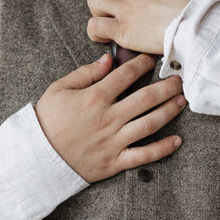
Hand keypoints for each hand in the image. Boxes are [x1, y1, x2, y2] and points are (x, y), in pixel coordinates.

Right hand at [34, 53, 186, 182]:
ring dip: (169, 111)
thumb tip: (108, 60)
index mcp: (94, 98)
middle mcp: (108, 118)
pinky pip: (143, 156)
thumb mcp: (59, 89)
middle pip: (145, 98)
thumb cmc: (47, 121)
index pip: (125, 75)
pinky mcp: (115, 162)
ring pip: (149, 124)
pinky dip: (162, 149)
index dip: (142, 64)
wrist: (37, 158)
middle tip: (180, 78)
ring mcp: (113, 141)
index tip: (153, 58)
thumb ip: (85, 73)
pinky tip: (178, 141)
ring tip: (182, 101)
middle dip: (166, 86)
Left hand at [86, 0, 205, 53]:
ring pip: (94, 2)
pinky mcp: (123, 30)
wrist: (197, 22)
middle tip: (116, 10)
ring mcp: (125, 9)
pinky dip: (96, 32)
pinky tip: (106, 37)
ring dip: (99, 12)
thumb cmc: (195, 2)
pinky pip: (95, 26)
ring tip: (109, 22)